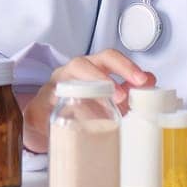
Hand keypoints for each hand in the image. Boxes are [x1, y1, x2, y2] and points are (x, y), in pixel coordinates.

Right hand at [20, 49, 155, 153]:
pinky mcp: (35, 109)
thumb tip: (151, 81)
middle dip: (101, 78)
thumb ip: (129, 89)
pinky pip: (43, 111)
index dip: (126, 66)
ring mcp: (50, 89)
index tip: (142, 80)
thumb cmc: (80, 103)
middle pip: (81, 64)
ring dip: (81, 98)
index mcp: (90, 67)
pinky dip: (55, 120)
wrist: (45, 122)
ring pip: (60, 84)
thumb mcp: (108, 96)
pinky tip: (69, 129)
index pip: (108, 57)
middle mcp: (68, 73)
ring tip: (99, 115)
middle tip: (121, 98)